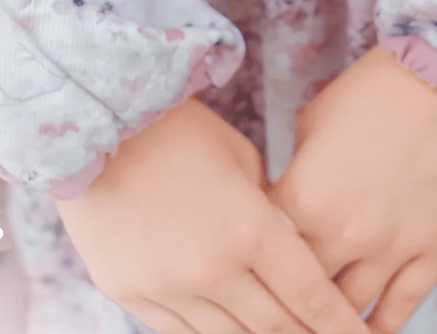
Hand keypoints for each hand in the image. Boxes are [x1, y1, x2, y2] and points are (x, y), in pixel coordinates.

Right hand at [56, 95, 372, 333]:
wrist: (96, 123)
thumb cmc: (179, 129)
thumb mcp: (241, 158)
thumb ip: (269, 209)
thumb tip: (287, 247)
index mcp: (248, 227)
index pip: (309, 295)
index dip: (340, 326)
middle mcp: (211, 268)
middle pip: (274, 327)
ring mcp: (166, 288)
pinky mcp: (130, 294)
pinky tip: (231, 330)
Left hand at [266, 46, 436, 333]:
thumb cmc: (372, 90)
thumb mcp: (313, 124)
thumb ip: (296, 177)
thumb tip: (287, 208)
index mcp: (303, 199)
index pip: (264, 252)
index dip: (256, 258)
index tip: (251, 265)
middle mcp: (346, 234)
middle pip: (302, 292)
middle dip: (288, 296)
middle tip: (279, 299)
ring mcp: (396, 248)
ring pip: (350, 313)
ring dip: (330, 321)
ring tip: (318, 323)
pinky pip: (402, 308)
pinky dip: (379, 327)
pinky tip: (364, 332)